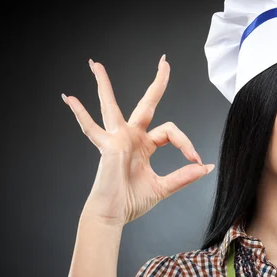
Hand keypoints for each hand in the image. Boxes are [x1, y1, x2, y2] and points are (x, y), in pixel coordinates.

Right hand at [62, 55, 214, 226]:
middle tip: (164, 61)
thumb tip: (207, 167)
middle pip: (146, 103)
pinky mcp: (107, 146)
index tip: (196, 160)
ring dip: (103, 84)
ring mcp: (117, 139)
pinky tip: (69, 98)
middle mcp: (131, 137)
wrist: (113, 214)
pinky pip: (91, 128)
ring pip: (110, 106)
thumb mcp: (164, 186)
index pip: (170, 131)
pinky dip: (80, 114)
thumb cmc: (132, 201)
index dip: (186, 143)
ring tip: (95, 64)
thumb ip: (185, 176)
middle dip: (157, 82)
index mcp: (145, 144)